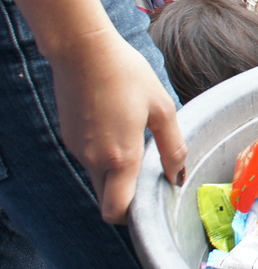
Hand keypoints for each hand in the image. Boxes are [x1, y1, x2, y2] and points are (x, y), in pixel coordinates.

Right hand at [50, 31, 185, 224]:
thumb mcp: (162, 107)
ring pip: (97, 179)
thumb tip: (177, 176)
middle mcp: (94, 160)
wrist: (84, 51)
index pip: (116, 211)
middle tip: (149, 178)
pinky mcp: (69, 137)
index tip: (151, 204)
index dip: (132, 217)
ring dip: (116, 175)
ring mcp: (77, 149)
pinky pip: (88, 159)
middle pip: (106, 201)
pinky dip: (103, 157)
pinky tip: (118, 128)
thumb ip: (172, 147)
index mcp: (120, 157)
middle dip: (126, 199)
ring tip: (137, 144)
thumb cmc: (128, 75)